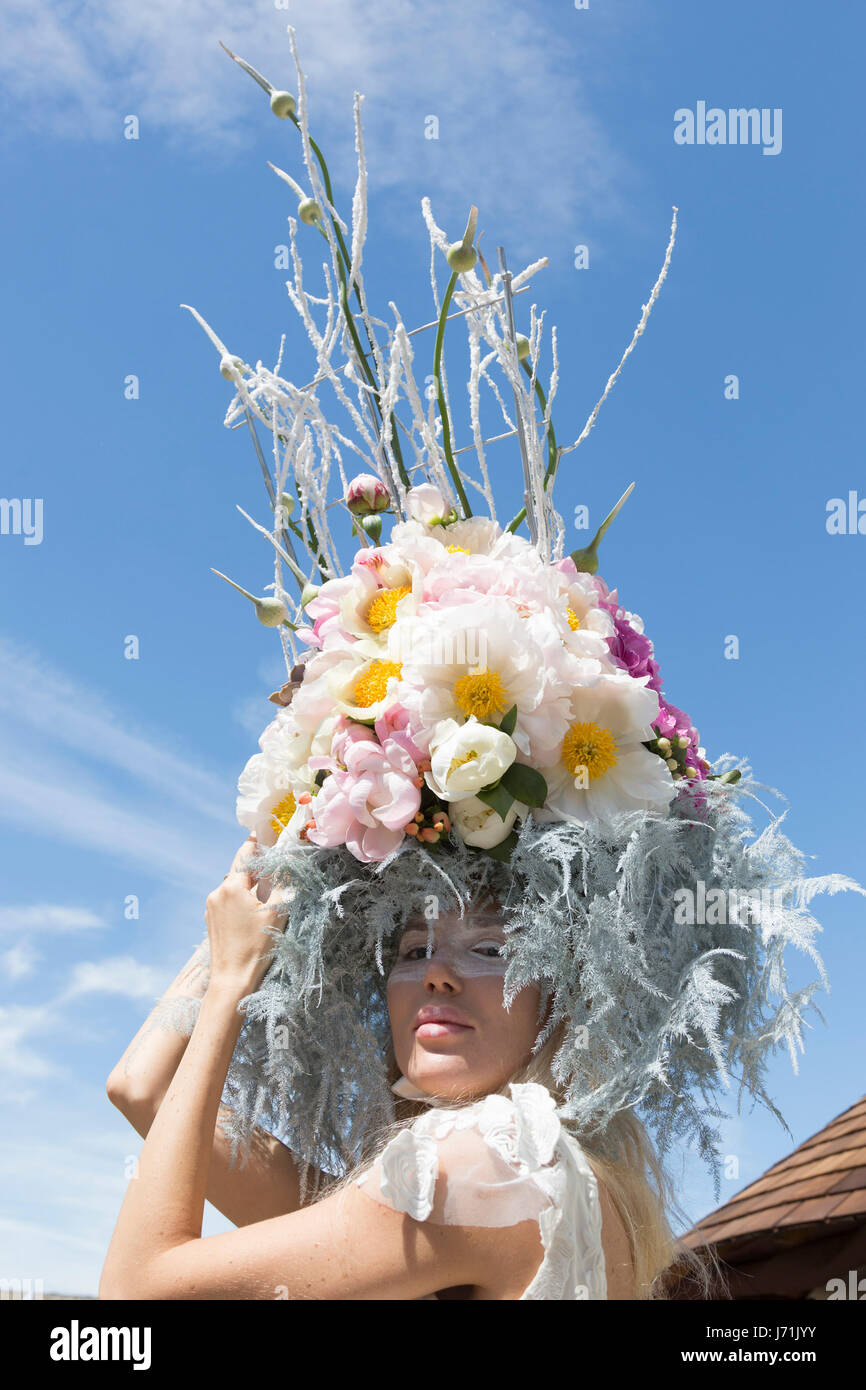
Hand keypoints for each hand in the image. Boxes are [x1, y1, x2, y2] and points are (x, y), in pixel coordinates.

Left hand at [204, 835, 286, 994]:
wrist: (232, 981)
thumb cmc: (257, 946)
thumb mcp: (277, 911)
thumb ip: (284, 883)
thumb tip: (290, 863)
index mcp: (232, 885)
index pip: (246, 853)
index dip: (257, 841)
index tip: (265, 831)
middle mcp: (217, 892)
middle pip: (241, 871)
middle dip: (258, 870)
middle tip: (277, 871)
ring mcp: (211, 908)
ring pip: (235, 888)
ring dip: (250, 888)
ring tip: (268, 900)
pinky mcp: (211, 922)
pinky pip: (228, 903)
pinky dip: (241, 902)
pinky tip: (253, 917)